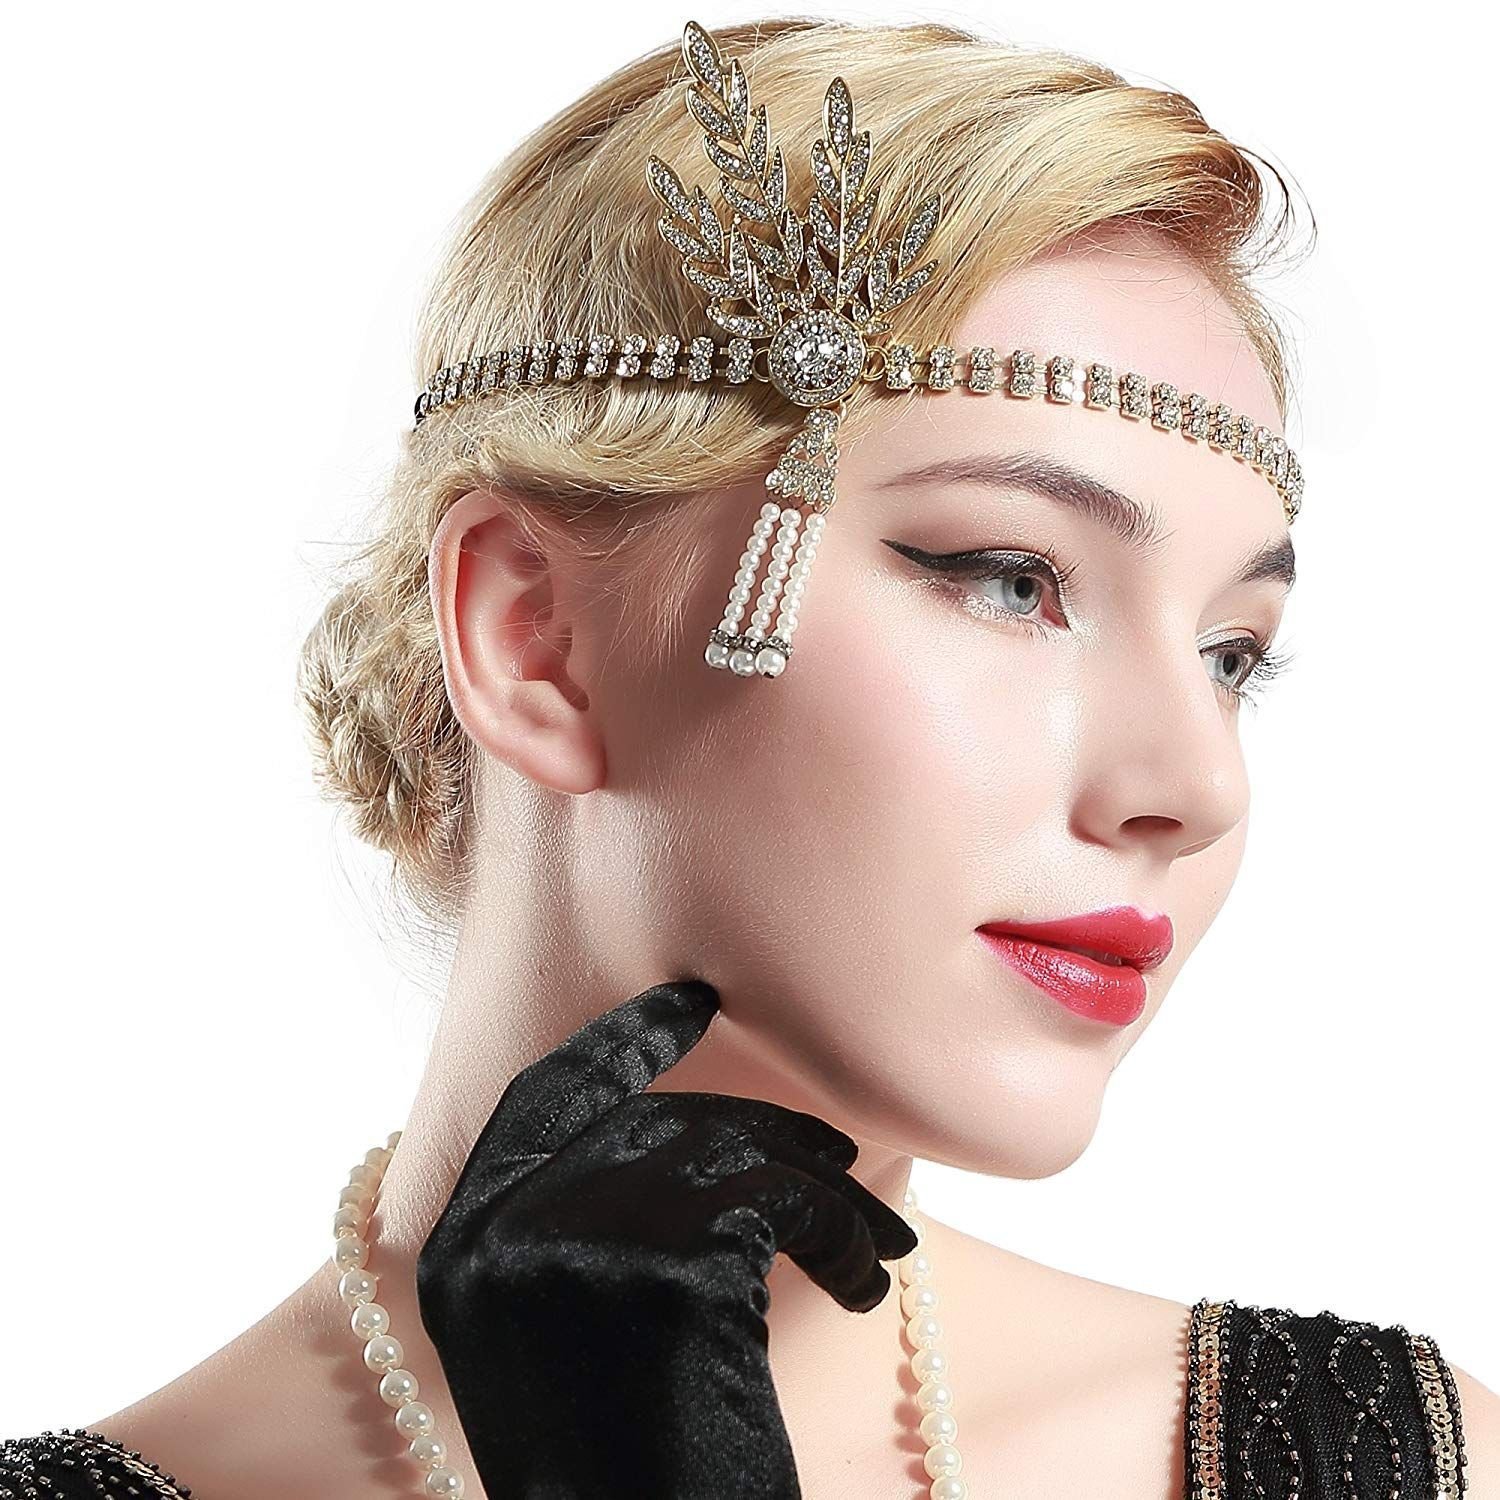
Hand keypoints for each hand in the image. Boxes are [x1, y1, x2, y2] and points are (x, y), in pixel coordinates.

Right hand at [415, 978, 917, 1499]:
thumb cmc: (623, 1463)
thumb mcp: (562, 1334)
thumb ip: (580, 1223)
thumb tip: (683, 1126)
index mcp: (458, 1247)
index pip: (542, 1095)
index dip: (620, 1039)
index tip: (693, 995)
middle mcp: (500, 1233)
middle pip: (654, 1119)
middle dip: (762, 1133)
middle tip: (839, 1153)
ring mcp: (577, 1246)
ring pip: (727, 1150)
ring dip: (819, 1187)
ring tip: (875, 1243)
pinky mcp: (669, 1274)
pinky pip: (782, 1204)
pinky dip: (842, 1232)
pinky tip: (865, 1281)